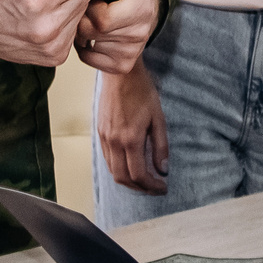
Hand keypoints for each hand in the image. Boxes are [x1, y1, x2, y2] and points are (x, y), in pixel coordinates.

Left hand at [74, 0, 158, 76]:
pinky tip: (93, 33)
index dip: (90, 7)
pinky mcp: (121, 65)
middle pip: (90, 32)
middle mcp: (138, 35)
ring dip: (82, 30)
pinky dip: (83, 45)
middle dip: (82, 17)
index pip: (101, 20)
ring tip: (94, 18)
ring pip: (86, 44)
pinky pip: (87, 57)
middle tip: (89, 7)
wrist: (146, 8)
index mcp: (140, 10)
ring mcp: (130, 53)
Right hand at [94, 60, 169, 194]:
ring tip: (144, 180)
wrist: (120, 74)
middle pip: (123, 178)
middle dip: (139, 188)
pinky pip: (107, 159)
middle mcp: (114, 142)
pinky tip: (130, 165)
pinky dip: (119, 168)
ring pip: (113, 170)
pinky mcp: (100, 132)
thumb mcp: (158, 118)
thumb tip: (163, 169)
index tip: (162, 188)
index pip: (138, 174)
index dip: (151, 186)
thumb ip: (160, 146)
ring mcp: (105, 138)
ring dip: (128, 180)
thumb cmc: (142, 92)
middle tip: (154, 188)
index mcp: (130, 139)